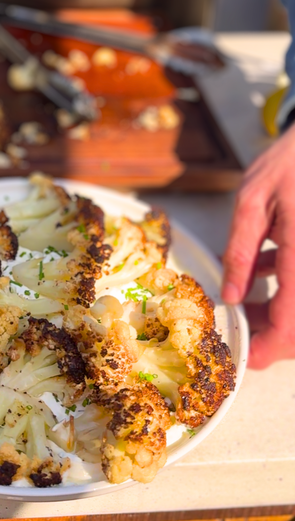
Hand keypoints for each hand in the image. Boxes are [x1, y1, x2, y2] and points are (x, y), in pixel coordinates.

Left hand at [222, 122, 294, 368]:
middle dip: (273, 333)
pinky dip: (285, 287)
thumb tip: (232, 296)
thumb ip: (241, 253)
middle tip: (241, 323)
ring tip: (246, 298)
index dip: (269, 348)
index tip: (247, 358)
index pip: (291, 321)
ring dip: (278, 311)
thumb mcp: (251, 203)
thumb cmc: (288, 162)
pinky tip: (264, 268)